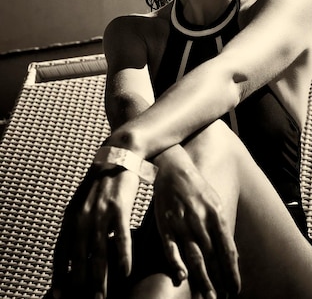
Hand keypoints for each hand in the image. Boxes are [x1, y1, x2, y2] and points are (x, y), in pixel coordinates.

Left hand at [51, 166, 138, 298]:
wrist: (119, 154)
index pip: (61, 251)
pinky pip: (121, 238)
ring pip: (98, 253)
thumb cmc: (102, 181)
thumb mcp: (82, 200)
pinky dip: (122, 257)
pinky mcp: (120, 208)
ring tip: (100, 297)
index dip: (59, 274)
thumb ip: (78, 223)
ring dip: (99, 279)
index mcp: (71, 215)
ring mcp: (101, 213)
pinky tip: (124, 272)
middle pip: (78, 257)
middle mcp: (82, 216)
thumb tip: (76, 251)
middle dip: (79, 283)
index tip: (59, 294)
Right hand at [154, 161, 240, 298]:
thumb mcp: (215, 203)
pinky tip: (180, 278)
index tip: (235, 290)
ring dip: (202, 279)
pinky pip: (171, 248)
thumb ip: (222, 228)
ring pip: (194, 256)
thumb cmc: (197, 188)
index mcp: (216, 215)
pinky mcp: (166, 225)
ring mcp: (183, 224)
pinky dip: (175, 264)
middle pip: (212, 258)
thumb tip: (232, 255)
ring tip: (208, 298)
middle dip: (219, 281)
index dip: (232, 272)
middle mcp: (201, 221)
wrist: (173, 168)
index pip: (227, 250)